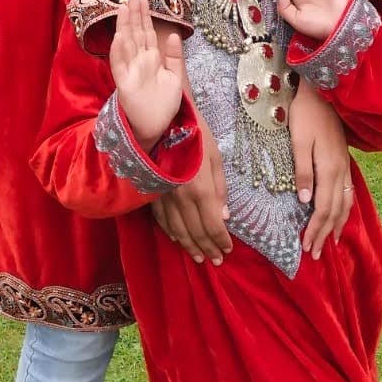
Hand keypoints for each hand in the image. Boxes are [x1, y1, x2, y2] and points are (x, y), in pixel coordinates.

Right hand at [109, 0, 183, 151]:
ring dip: (124, 27)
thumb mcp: (175, 77)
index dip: (145, 16)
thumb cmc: (163, 104)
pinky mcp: (124, 84)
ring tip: (124, 8)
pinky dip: (119, 51)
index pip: (147, 33)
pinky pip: (120, 65)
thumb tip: (174, 35)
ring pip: (126, 44)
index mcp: (151, 59)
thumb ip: (175, 57)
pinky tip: (119, 37)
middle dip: (134, 15)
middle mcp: (139, 62)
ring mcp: (130, 71)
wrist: (156, 128)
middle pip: (136, 34)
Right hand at [149, 115, 231, 263]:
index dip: (221, 240)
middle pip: (196, 232)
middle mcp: (181, 199)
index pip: (213, 225)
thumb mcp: (216, 159)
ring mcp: (164, 198)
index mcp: (200, 190)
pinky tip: (178, 240)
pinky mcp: (152, 193)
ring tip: (199, 258)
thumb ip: (220, 190)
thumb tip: (223, 218)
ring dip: (190, 247)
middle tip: (216, 261)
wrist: (163, 121)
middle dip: (208, 249)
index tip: (228, 249)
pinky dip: (170, 234)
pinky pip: (161, 220)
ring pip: (177, 231)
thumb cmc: (196, 136)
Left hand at [288, 81, 352, 259]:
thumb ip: (303, 171)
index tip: (306, 249)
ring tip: (331, 241)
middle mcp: (340, 170)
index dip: (315, 230)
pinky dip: (345, 208)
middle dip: (324, 233)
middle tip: (314, 254)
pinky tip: (341, 213)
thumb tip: (304, 202)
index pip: (322, 208)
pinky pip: (348, 191)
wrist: (323, 90)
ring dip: (337, 224)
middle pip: (335, 210)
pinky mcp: (344, 159)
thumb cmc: (306, 113)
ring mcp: (345, 165)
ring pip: (345, 202)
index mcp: (328, 168)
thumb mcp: (299, 140)